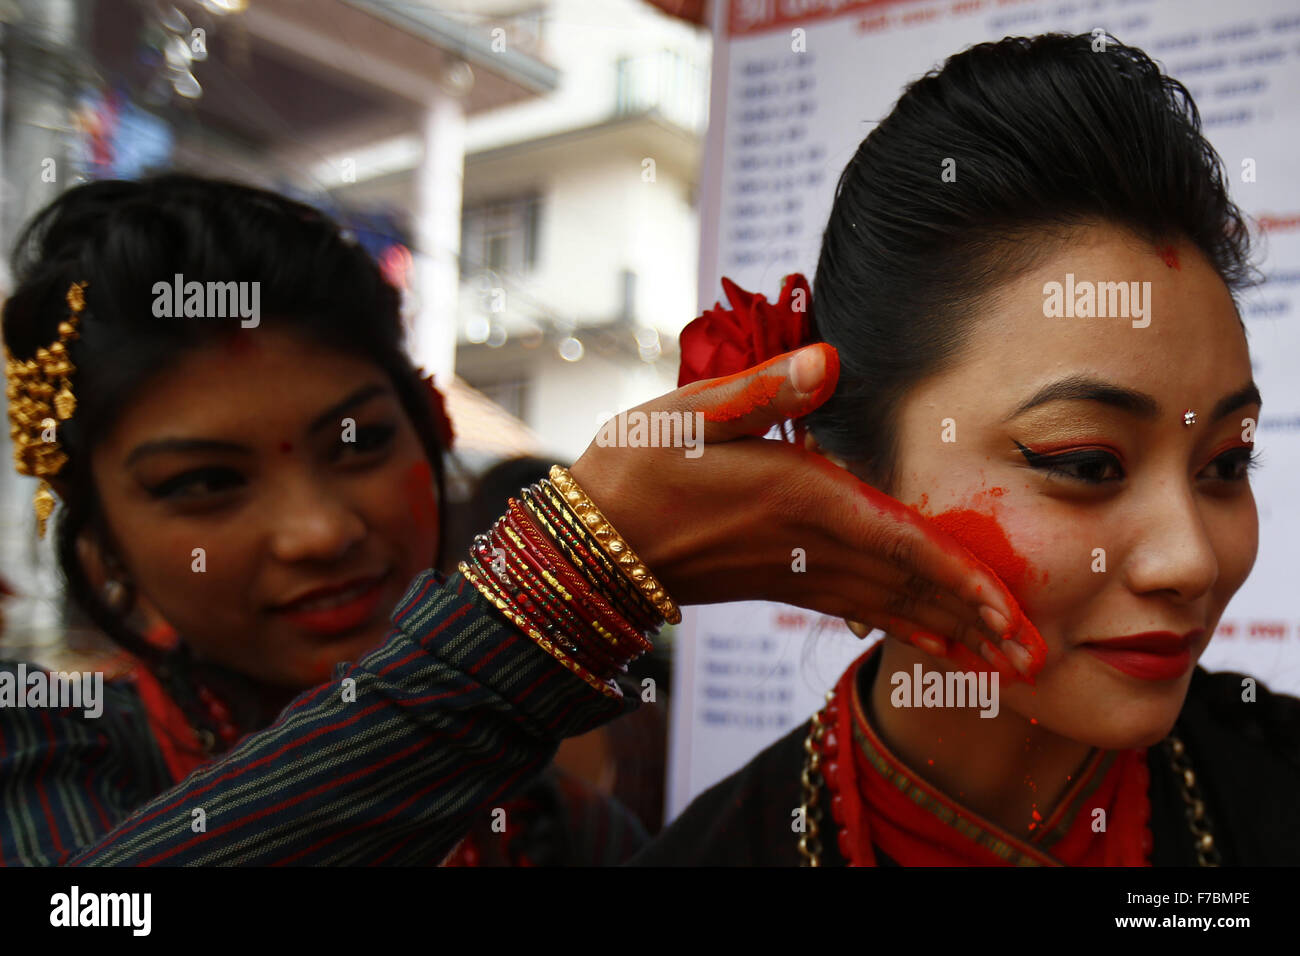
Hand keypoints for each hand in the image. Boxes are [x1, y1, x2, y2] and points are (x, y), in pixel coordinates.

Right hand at [568, 343, 1044, 678]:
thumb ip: (763, 389)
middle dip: (975, 622)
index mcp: (800, 498)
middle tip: (1036, 660)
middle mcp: (809, 545)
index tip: (1013, 615)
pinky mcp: (784, 583)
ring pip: (891, 605)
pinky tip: (932, 641)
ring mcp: (797, 571)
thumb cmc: (640, 467)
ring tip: (1003, 664)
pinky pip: (860, 609)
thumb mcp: (690, 413)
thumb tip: (831, 359)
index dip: (960, 579)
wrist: (594, 540)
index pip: (901, 544)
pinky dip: (903, 627)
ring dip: (950, 632)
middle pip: (911, 586)